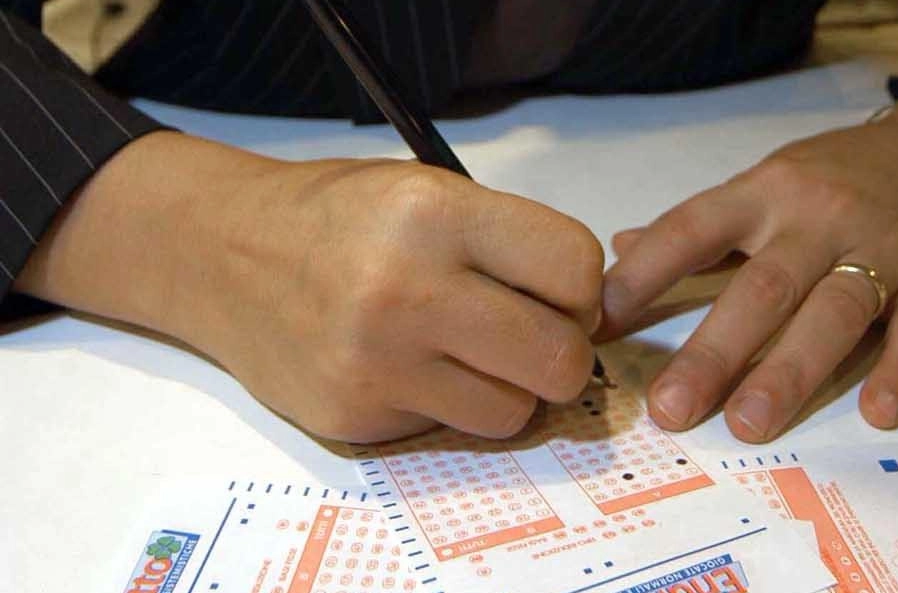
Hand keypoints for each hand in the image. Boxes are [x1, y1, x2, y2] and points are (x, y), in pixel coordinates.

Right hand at [16, 132, 603, 442]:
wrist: (222, 255)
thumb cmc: (340, 218)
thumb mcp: (427, 192)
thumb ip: (510, 244)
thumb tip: (593, 313)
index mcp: (435, 215)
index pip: (575, 268)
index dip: (582, 286)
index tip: (558, 291)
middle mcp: (406, 291)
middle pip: (560, 358)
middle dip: (561, 351)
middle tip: (530, 334)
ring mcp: (377, 365)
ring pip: (516, 411)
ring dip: (508, 388)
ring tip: (466, 352)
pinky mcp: (354, 418)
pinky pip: (452, 428)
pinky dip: (450, 405)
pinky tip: (409, 368)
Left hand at [598, 87, 897, 441]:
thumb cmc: (840, 175)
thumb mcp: (767, 182)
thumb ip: (700, 224)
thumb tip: (620, 248)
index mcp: (766, 192)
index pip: (693, 230)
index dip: (645, 275)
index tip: (600, 321)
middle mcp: (820, 217)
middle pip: (761, 288)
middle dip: (713, 351)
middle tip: (671, 409)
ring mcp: (883, 247)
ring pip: (834, 313)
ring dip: (790, 372)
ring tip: (747, 424)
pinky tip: (876, 412)